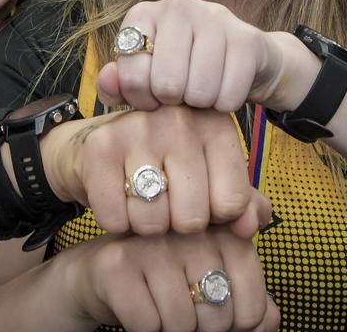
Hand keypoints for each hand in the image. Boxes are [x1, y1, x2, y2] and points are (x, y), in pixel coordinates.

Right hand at [41, 104, 271, 239]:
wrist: (96, 149)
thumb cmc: (162, 168)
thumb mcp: (207, 178)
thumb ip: (240, 203)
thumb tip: (250, 228)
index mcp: (215, 123)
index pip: (232, 202)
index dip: (213, 217)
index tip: (198, 199)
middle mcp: (180, 118)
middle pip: (193, 218)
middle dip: (176, 225)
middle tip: (164, 201)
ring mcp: (138, 128)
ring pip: (154, 222)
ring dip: (144, 226)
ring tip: (140, 199)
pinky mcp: (100, 147)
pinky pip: (116, 220)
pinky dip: (115, 223)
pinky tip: (116, 198)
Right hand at [61, 227, 279, 331]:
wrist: (104, 273)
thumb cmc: (170, 279)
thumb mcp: (214, 283)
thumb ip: (251, 300)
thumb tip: (268, 321)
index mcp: (224, 229)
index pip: (253, 305)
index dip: (236, 325)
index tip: (216, 307)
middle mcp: (190, 227)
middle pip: (218, 316)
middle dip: (202, 327)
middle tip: (183, 304)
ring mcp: (153, 242)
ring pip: (182, 323)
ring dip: (170, 327)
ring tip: (159, 302)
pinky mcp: (119, 264)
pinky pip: (148, 324)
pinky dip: (144, 327)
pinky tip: (138, 303)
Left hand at [96, 0, 319, 114]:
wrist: (244, 59)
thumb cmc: (185, 70)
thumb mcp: (147, 76)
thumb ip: (120, 83)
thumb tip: (108, 80)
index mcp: (145, 13)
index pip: (130, 73)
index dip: (141, 99)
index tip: (153, 95)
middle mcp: (178, 5)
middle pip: (166, 84)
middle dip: (174, 101)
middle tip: (181, 93)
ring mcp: (215, 16)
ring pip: (199, 91)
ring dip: (202, 104)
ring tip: (203, 88)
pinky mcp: (246, 37)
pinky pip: (229, 94)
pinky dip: (226, 104)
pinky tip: (225, 87)